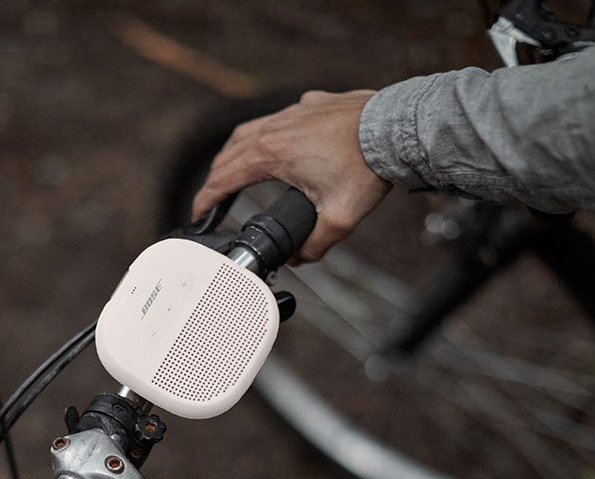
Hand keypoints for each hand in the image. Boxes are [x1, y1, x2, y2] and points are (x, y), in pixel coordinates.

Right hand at [191, 89, 391, 262]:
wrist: (395, 129)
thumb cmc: (368, 166)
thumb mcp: (339, 219)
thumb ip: (315, 245)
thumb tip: (301, 257)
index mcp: (271, 155)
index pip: (224, 179)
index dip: (206, 200)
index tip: (199, 214)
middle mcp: (275, 129)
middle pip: (229, 154)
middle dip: (215, 179)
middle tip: (211, 198)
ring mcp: (292, 113)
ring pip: (249, 131)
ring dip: (234, 154)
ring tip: (231, 170)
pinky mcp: (310, 105)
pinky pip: (277, 119)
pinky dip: (265, 135)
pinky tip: (274, 145)